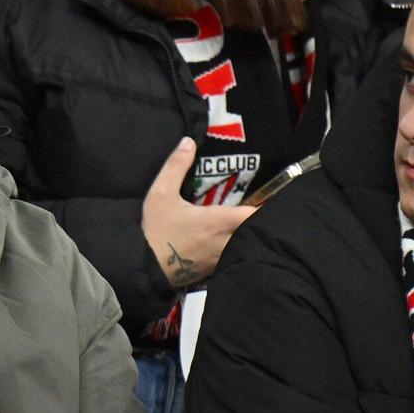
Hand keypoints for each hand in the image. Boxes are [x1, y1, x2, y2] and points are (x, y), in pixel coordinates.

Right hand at [142, 138, 254, 289]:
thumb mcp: (161, 193)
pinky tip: (233, 242)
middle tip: (262, 208)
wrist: (143, 267)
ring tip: (252, 224)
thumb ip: (176, 166)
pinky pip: (234, 258)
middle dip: (261, 221)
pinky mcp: (214, 271)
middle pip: (255, 232)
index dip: (266, 207)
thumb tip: (188, 141)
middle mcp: (225, 242)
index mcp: (218, 222)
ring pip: (246, 246)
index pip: (254, 215)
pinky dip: (238, 249)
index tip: (270, 197)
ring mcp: (221, 259)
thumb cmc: (155, 230)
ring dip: (250, 235)